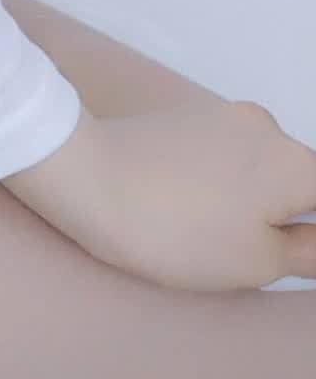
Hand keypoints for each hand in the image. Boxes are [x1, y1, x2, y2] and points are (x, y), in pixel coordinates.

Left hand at [3, 99, 315, 291]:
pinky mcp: (185, 119)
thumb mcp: (260, 261)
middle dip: (288, 221)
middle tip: (251, 257)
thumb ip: (311, 250)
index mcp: (297, 163)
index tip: (287, 254)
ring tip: (213, 237)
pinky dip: (223, 186)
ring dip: (255, 203)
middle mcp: (267, 127)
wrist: (86, 180)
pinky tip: (192, 212)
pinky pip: (226, 156)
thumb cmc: (176, 231)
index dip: (309, 238)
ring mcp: (223, 116)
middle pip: (301, 182)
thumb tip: (315, 238)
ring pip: (263, 169)